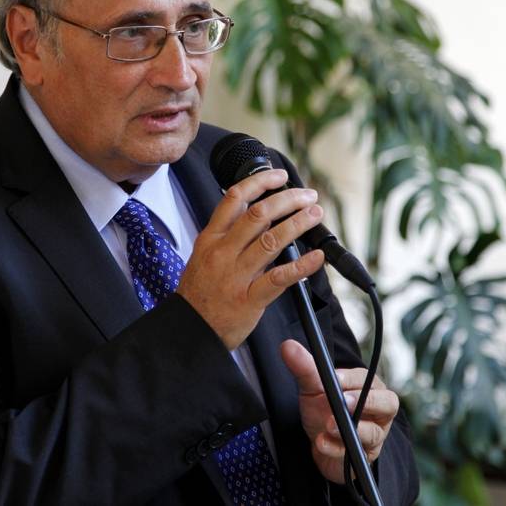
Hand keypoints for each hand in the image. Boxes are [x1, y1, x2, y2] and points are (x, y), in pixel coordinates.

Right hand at [176, 169, 325, 349]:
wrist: (189, 329)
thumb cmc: (199, 293)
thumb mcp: (202, 255)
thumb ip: (227, 235)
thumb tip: (258, 214)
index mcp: (211, 238)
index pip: (234, 198)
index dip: (260, 182)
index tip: (280, 176)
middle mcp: (223, 252)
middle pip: (258, 214)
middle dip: (288, 200)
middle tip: (308, 196)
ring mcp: (236, 275)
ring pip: (272, 240)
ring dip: (298, 224)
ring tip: (315, 215)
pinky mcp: (249, 299)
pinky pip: (280, 278)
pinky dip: (302, 265)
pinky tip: (317, 257)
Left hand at [280, 339, 398, 482]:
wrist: (319, 443)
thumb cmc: (324, 409)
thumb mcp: (313, 389)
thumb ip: (305, 368)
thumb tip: (287, 345)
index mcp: (368, 387)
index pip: (367, 379)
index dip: (352, 379)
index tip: (335, 378)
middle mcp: (378, 411)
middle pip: (388, 404)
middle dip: (367, 402)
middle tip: (344, 402)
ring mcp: (374, 435)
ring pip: (373, 432)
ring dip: (351, 429)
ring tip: (329, 425)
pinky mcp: (364, 457)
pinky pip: (356, 454)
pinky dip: (337, 448)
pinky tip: (321, 442)